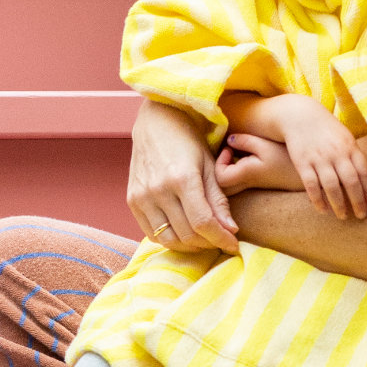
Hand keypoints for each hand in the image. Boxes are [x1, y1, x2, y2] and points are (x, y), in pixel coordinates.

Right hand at [127, 100, 238, 252]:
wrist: (156, 122)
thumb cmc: (189, 140)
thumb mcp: (210, 166)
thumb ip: (219, 200)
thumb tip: (231, 230)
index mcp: (182, 178)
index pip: (203, 223)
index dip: (221, 239)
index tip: (234, 245)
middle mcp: (158, 190)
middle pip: (187, 235)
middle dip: (209, 243)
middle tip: (220, 238)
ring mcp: (142, 196)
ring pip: (169, 239)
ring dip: (190, 245)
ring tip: (203, 237)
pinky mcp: (132, 200)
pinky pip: (152, 233)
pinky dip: (170, 239)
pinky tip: (183, 231)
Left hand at [215, 133, 303, 192]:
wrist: (311, 174)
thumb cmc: (288, 158)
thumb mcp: (266, 144)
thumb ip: (245, 141)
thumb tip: (229, 140)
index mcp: (248, 175)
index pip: (220, 178)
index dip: (219, 163)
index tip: (230, 148)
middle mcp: (249, 183)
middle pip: (222, 187)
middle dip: (219, 169)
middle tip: (229, 152)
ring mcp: (255, 185)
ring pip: (230, 186)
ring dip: (228, 170)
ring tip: (237, 152)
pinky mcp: (261, 183)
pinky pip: (240, 182)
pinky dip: (237, 170)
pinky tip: (247, 156)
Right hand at [273, 98, 366, 218]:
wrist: (300, 115)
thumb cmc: (326, 130)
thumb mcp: (345, 137)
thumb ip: (354, 156)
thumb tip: (365, 177)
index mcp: (350, 148)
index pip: (364, 173)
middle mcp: (336, 154)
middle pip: (350, 181)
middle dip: (357, 201)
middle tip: (361, 216)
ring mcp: (319, 158)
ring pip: (332, 185)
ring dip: (338, 203)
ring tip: (342, 216)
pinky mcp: (302, 162)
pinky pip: (311, 185)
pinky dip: (317, 199)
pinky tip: (322, 210)